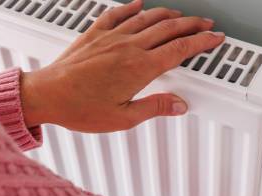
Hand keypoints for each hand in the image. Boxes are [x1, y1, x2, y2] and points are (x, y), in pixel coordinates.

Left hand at [20, 0, 223, 132]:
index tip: (215, 39)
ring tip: (182, 16)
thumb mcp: (123, 118)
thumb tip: (179, 105)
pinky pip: (117, 14)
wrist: (46, 95)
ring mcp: (111, 38)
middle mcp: (128, 47)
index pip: (179, 50)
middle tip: (206, 24)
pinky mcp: (95, 35)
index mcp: (139, 68)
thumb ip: (154, 108)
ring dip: (169, 15)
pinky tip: (138, 4)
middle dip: (192, 25)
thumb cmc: (79, 108)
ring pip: (147, 18)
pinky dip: (131, 7)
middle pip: (169, 29)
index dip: (201, 42)